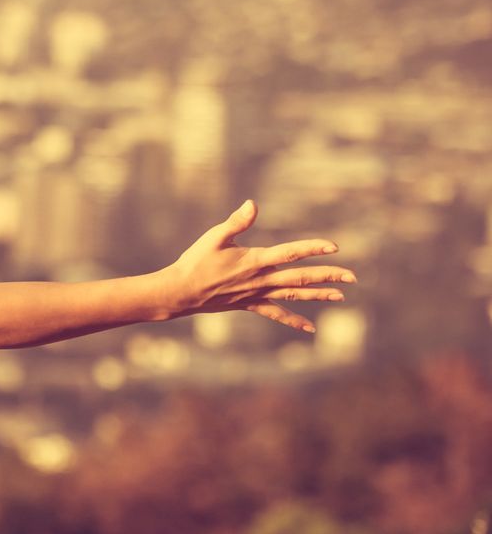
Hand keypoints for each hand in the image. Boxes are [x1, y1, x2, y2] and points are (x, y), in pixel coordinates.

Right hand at [159, 198, 355, 333]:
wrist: (180, 292)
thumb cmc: (195, 262)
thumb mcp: (214, 237)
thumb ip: (236, 222)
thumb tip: (252, 204)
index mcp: (254, 260)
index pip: (290, 253)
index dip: (313, 248)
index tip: (334, 246)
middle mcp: (260, 279)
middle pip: (300, 277)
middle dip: (328, 276)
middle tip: (352, 276)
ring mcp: (256, 294)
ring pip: (294, 294)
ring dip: (319, 295)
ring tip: (341, 296)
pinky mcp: (250, 304)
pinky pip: (276, 313)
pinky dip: (294, 320)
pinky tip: (311, 328)